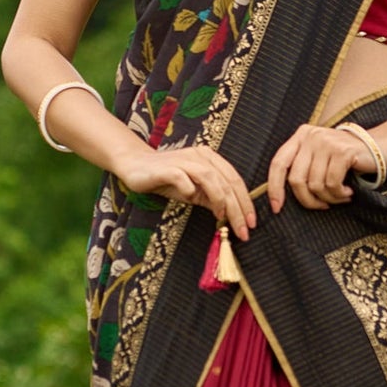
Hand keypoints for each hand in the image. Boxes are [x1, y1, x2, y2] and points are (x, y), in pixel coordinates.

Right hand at [119, 142, 256, 238]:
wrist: (135, 165)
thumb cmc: (167, 178)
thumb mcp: (194, 191)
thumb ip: (211, 199)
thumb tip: (230, 216)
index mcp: (210, 158)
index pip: (235, 180)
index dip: (246, 202)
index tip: (251, 223)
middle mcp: (200, 156)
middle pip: (226, 181)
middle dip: (238, 208)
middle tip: (244, 230)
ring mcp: (184, 160)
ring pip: (210, 178)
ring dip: (220, 200)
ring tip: (223, 218)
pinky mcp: (167, 167)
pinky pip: (183, 178)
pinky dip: (189, 189)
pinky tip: (190, 199)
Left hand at [266, 124, 371, 212]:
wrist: (380, 146)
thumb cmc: (345, 159)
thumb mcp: (318, 158)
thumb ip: (301, 168)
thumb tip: (278, 198)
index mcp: (301, 136)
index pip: (278, 164)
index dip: (274, 188)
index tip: (276, 208)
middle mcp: (311, 136)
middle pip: (296, 179)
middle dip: (308, 200)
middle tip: (322, 206)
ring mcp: (326, 142)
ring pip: (315, 185)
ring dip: (329, 198)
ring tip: (340, 196)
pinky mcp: (342, 151)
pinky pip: (332, 184)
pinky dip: (339, 194)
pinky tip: (348, 192)